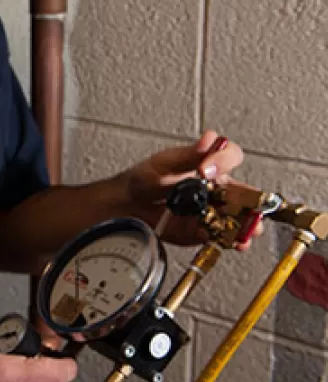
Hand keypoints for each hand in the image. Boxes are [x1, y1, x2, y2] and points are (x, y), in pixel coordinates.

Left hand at [120, 131, 260, 248]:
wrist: (128, 204)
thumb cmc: (146, 178)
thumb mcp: (165, 162)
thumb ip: (189, 155)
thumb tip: (209, 140)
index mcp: (209, 166)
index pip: (230, 157)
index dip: (223, 160)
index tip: (205, 169)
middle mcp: (217, 188)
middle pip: (245, 192)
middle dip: (253, 201)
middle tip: (249, 206)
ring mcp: (212, 211)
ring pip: (240, 218)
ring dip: (247, 225)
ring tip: (245, 231)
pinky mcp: (204, 231)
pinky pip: (221, 237)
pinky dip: (227, 240)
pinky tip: (231, 241)